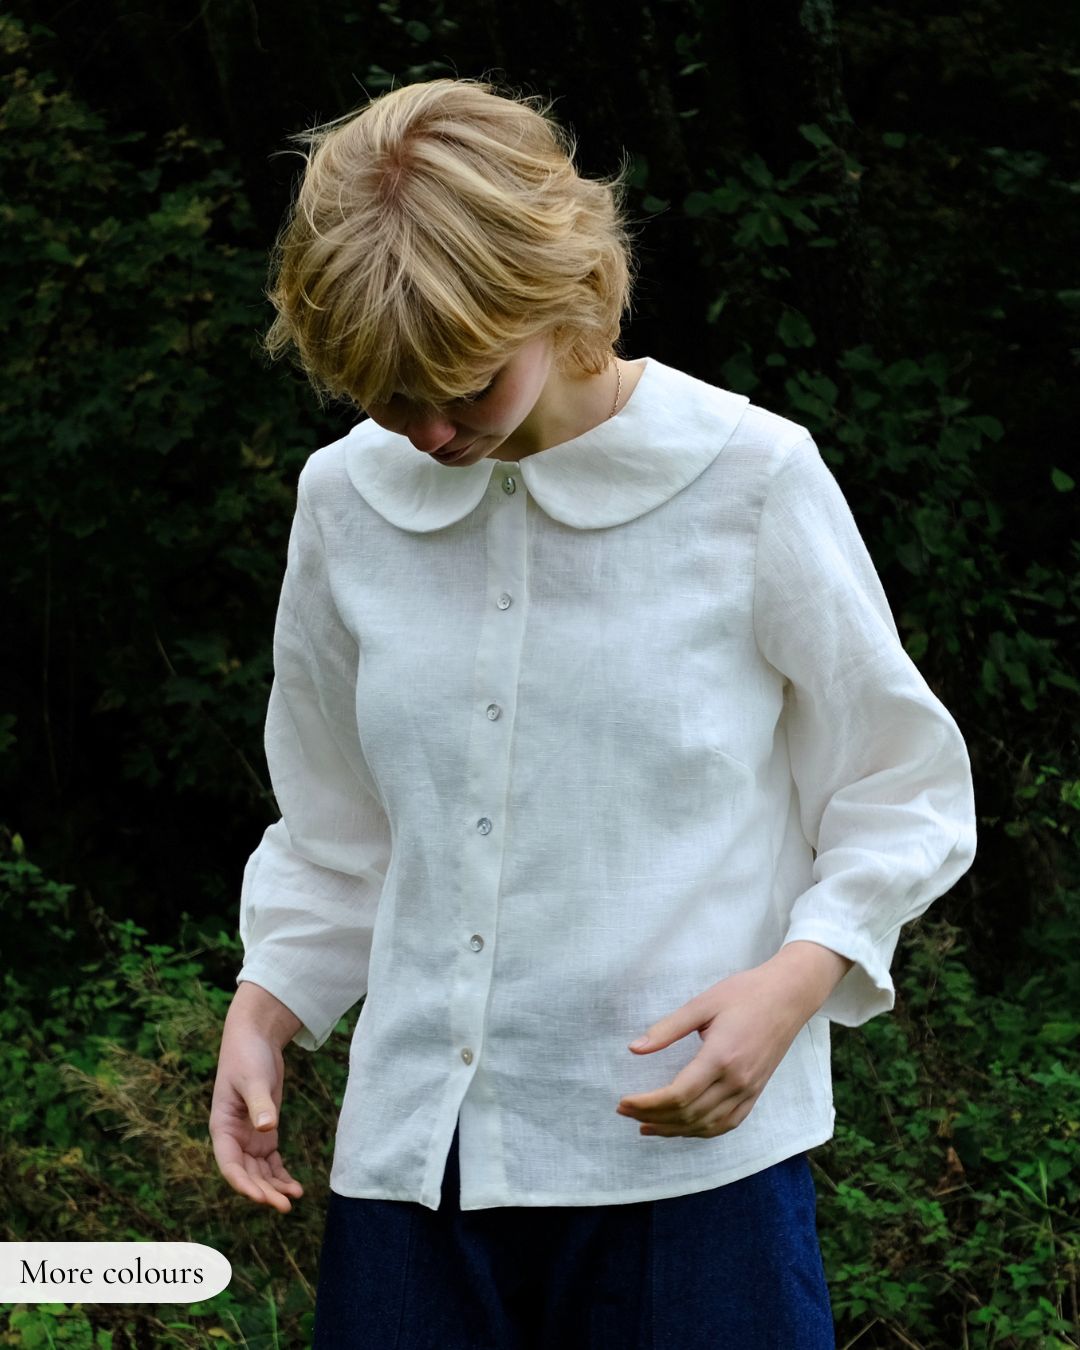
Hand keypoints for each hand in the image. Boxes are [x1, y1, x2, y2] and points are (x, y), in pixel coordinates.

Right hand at [209, 1001, 305, 1212]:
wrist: (256, 1037)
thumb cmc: (247, 1056)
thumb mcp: (253, 1079)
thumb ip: (259, 1104)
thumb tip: (267, 1129)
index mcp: (222, 1127)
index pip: (229, 1164)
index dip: (243, 1184)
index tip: (261, 1196)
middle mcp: (233, 1137)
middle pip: (246, 1173)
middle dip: (263, 1191)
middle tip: (284, 1205)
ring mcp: (249, 1136)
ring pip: (259, 1171)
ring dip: (274, 1187)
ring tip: (294, 1198)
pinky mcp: (265, 1131)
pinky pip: (271, 1161)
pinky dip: (281, 1174)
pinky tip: (295, 1186)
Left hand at [615, 946, 847, 1138]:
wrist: (789, 995)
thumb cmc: (745, 993)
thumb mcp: (702, 1003)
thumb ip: (668, 1028)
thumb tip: (634, 1049)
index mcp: (721, 1056)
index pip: (678, 1094)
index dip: (647, 1104)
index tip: (623, 1102)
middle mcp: (737, 1080)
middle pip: (689, 1114)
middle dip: (652, 1117)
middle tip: (625, 1112)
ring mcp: (749, 1090)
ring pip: (707, 1125)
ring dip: (674, 1130)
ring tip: (646, 1126)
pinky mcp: (756, 1093)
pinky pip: (727, 1123)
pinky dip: (701, 1131)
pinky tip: (682, 1128)